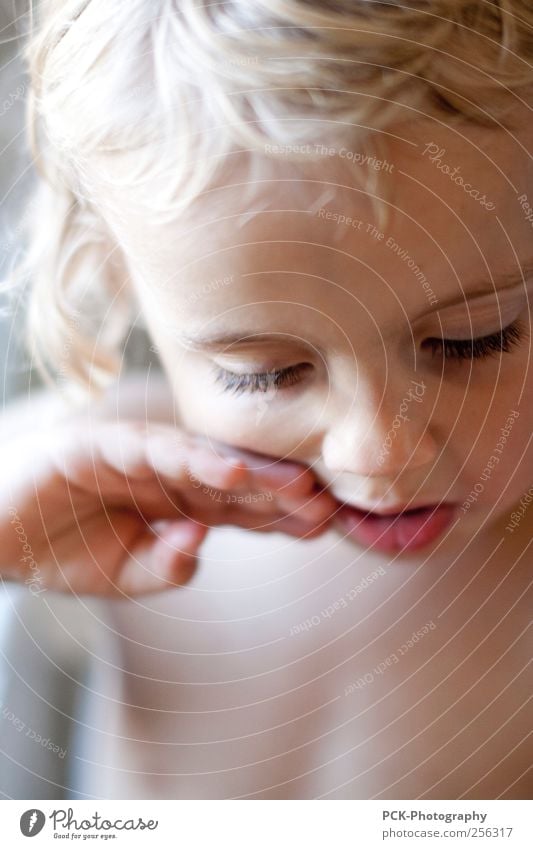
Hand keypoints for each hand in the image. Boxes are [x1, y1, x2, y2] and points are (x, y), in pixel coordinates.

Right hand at [0, 416, 335, 596]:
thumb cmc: (60, 549)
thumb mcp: (123, 578)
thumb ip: (166, 568)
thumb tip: (199, 544)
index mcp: (176, 503)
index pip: (240, 509)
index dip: (281, 516)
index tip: (326, 525)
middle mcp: (165, 475)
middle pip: (234, 480)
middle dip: (280, 492)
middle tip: (328, 502)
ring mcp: (136, 456)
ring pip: (204, 458)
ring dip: (252, 471)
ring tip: (295, 485)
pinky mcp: (101, 444)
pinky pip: (152, 448)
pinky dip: (190, 456)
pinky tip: (229, 469)